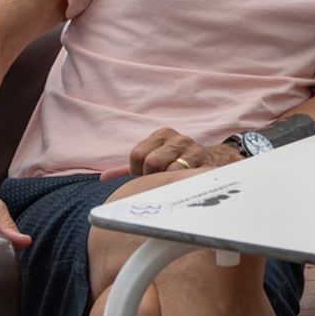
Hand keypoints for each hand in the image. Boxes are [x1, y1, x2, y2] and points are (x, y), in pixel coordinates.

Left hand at [103, 128, 237, 179]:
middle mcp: (177, 137)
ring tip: (174, 179)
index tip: (148, 174)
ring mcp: (192, 147)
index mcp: (161, 134)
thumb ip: (128, 168)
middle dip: (153, 176)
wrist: (210, 163)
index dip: (139, 171)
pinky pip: (185, 175)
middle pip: (151, 162)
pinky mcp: (205, 160)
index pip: (137, 155)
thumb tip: (104, 177)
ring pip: (169, 169)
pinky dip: (180, 181)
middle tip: (162, 179)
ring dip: (168, 180)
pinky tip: (183, 181)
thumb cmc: (175, 164)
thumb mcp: (152, 161)